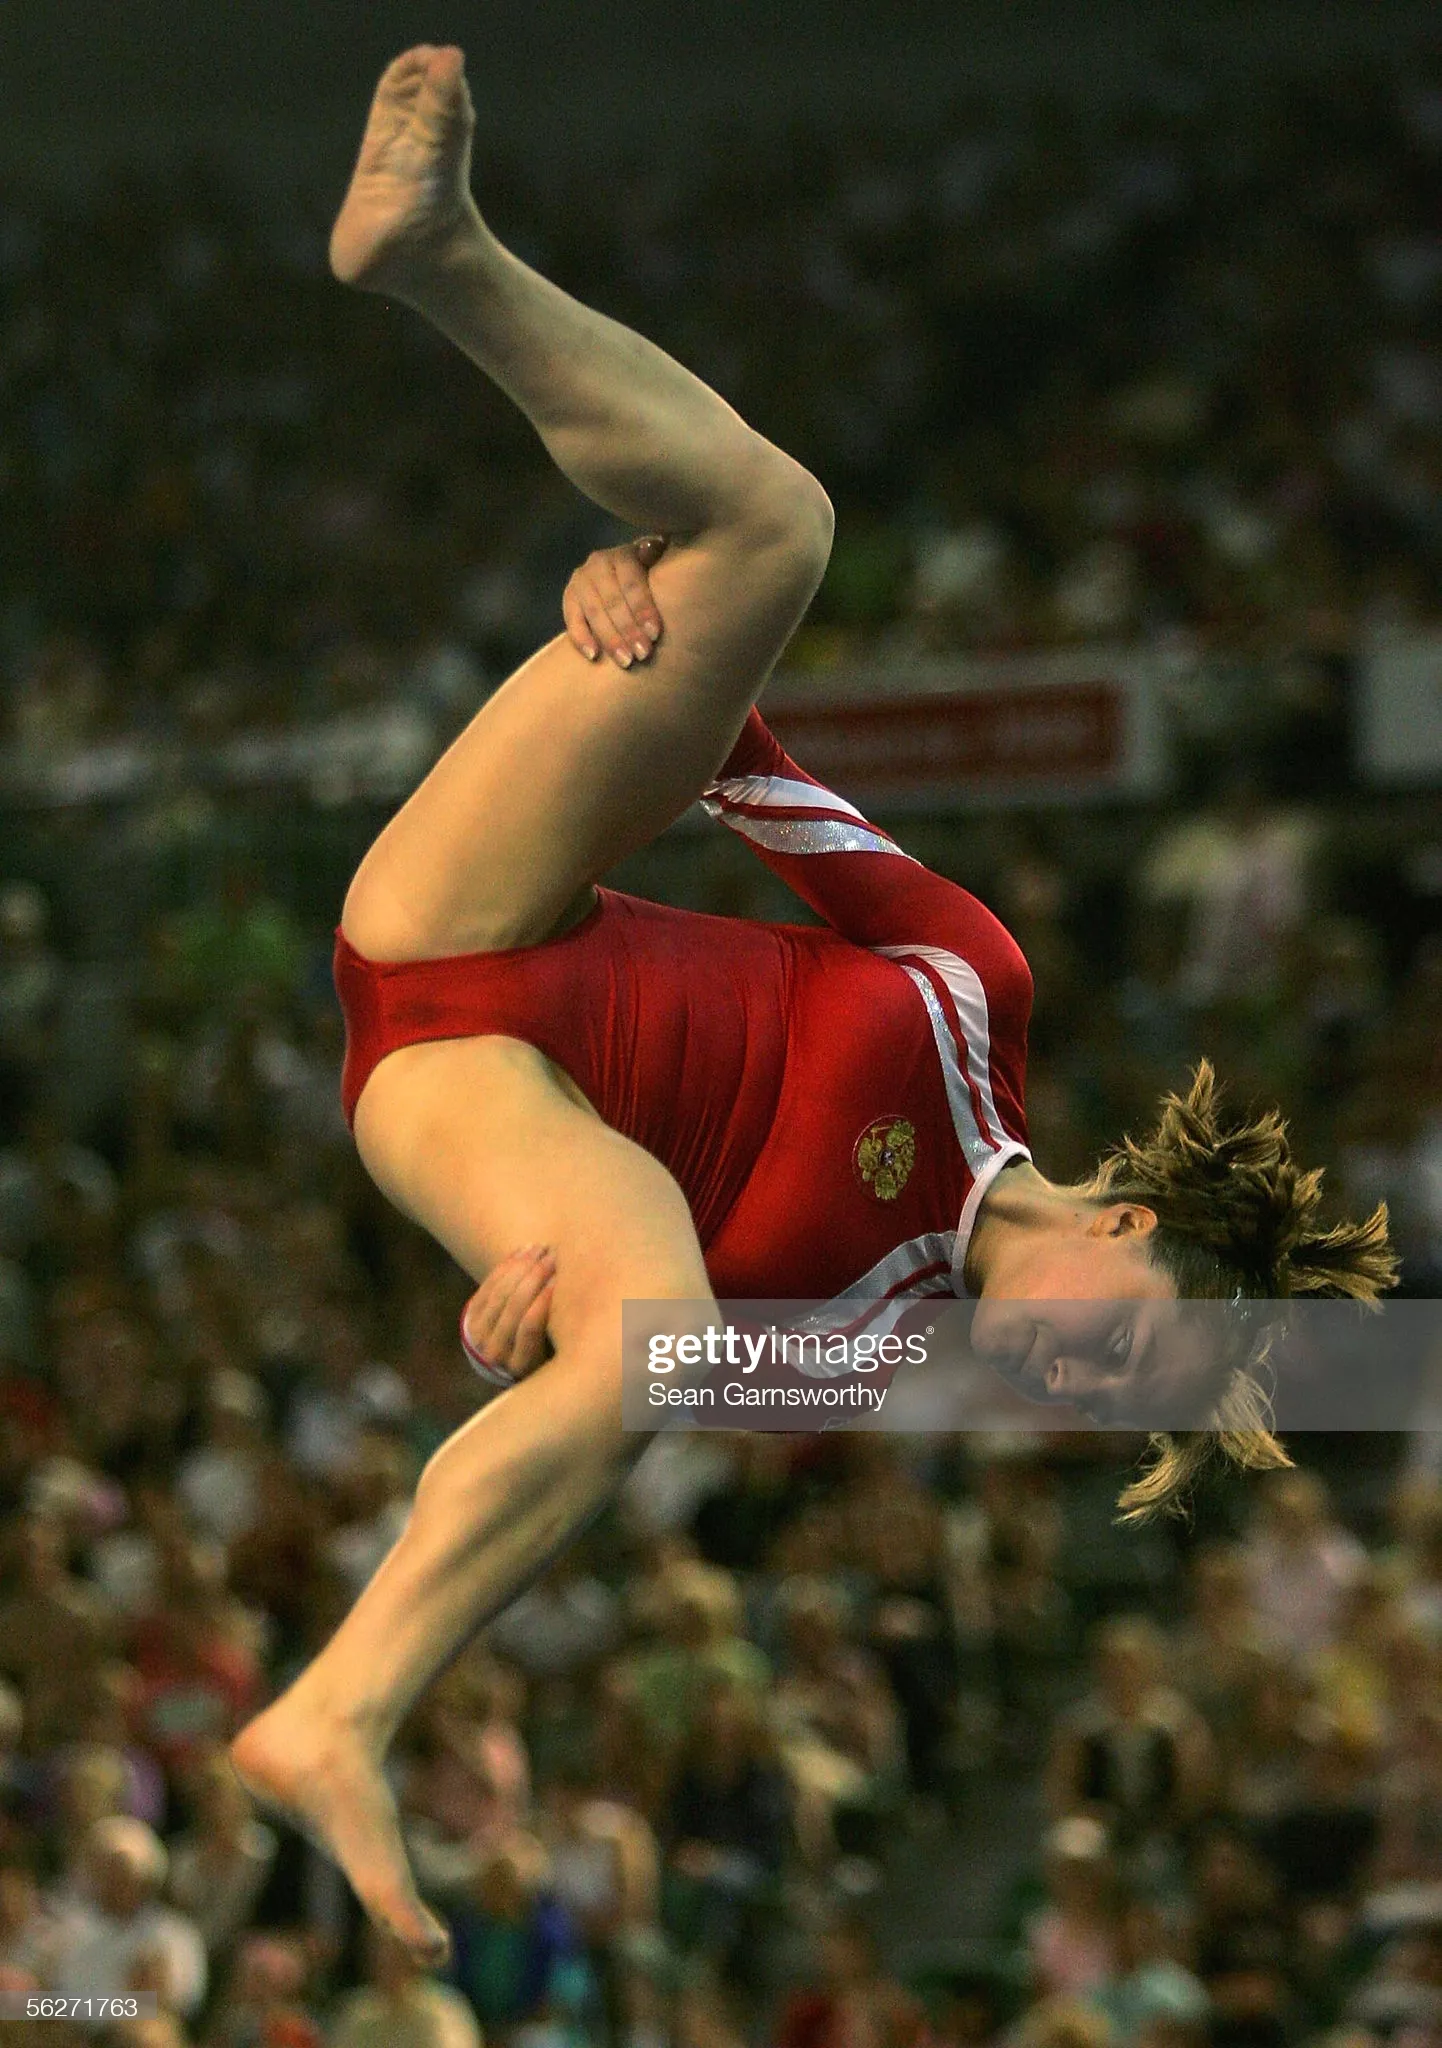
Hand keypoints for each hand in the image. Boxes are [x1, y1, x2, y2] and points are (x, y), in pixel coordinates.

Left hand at [460, 1246, 556, 1386]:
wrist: (501, 1358)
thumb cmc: (539, 1356)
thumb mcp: (551, 1356)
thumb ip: (558, 1333)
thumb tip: (578, 1293)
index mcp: (520, 1363)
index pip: (529, 1327)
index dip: (543, 1300)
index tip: (559, 1278)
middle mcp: (496, 1350)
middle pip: (514, 1306)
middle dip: (534, 1276)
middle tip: (553, 1256)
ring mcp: (479, 1332)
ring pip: (500, 1292)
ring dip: (521, 1266)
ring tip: (539, 1249)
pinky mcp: (470, 1315)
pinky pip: (488, 1284)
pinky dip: (506, 1265)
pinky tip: (523, 1251)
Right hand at [562, 534, 668, 668]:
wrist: (622, 575)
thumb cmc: (651, 577)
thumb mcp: (659, 565)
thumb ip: (664, 563)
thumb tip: (665, 550)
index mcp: (624, 555)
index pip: (632, 583)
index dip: (642, 608)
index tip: (655, 634)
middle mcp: (599, 562)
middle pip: (613, 600)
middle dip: (629, 630)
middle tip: (643, 654)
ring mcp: (581, 579)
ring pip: (594, 611)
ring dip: (610, 639)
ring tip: (625, 661)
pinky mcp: (569, 597)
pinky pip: (571, 619)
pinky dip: (581, 638)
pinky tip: (593, 656)